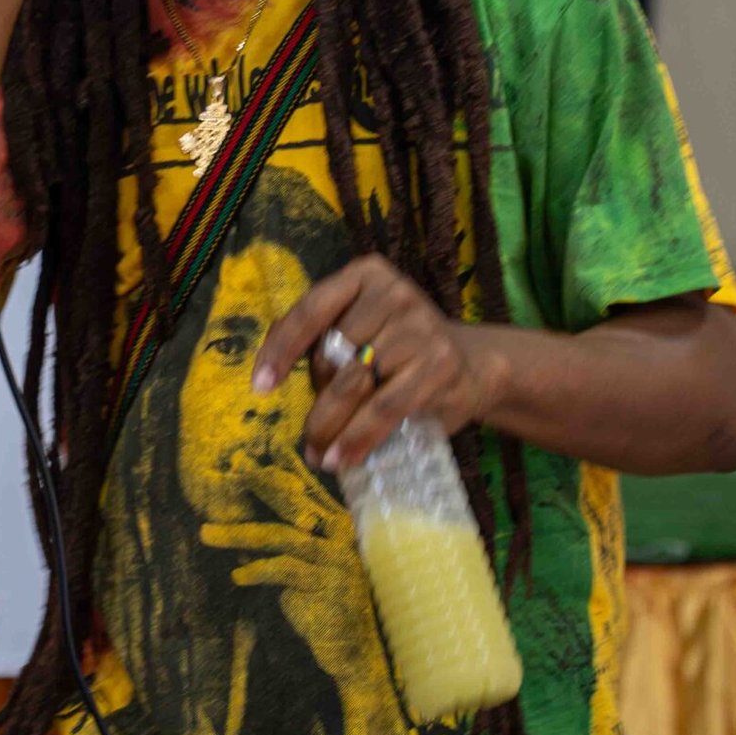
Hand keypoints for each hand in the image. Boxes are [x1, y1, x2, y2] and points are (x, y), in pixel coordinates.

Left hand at [199, 461, 377, 680]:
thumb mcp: (304, 571)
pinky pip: (284, 569)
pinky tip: (237, 576)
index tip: (262, 448)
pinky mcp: (326, 583)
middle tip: (235, 466)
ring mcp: (335, 558)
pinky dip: (257, 570)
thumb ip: (284, 549)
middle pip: (294, 503)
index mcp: (337, 526)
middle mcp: (339, 536)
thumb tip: (243, 539)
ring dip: (240, 534)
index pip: (308, 489)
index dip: (285, 467)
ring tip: (208, 534)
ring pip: (280, 536)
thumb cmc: (324, 608)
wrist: (353, 651)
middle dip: (262, 482)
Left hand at [252, 253, 500, 472]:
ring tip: (318, 454)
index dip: (281, 349)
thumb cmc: (401, 348)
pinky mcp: (437, 365)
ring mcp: (419, 327)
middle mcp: (393, 293)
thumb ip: (322, 337)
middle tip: (308, 437)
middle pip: (332, 353)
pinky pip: (383, 408)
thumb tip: (270, 373)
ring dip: (329, 426)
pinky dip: (357, 438)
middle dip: (316, 400)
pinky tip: (339, 459)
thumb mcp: (362, 327)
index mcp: (366, 275)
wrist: (475, 364)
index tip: (260, 386)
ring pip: (354, 385)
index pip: (312, 309)